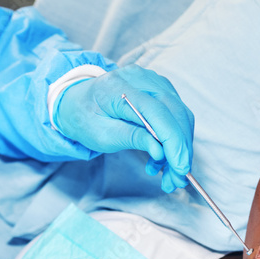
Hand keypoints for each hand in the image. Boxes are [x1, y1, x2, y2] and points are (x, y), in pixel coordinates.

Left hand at [55, 65, 194, 192]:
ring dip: (180, 147)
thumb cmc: (86, 118)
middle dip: (181, 149)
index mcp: (119, 87)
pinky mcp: (160, 88)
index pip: (158, 112)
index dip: (174, 141)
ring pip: (180, 115)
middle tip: (177, 179)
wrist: (78, 102)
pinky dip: (174, 139)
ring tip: (168, 174)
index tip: (181, 168)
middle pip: (175, 112)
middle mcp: (140, 78)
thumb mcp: (101, 135)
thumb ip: (131, 138)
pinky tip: (161, 158)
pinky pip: (176, 114)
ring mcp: (153, 80)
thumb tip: (160, 151)